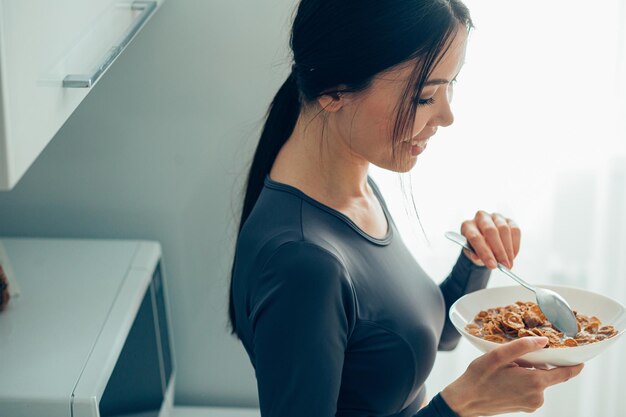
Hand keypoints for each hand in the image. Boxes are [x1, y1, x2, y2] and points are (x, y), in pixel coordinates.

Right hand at [441, 337, 583, 416]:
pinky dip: (523, 381)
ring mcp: (531, 404)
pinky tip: (506, 378)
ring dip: (528, 372)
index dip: (574, 366)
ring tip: (506, 369)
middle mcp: (537, 397)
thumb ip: (523, 346)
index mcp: (534, 382)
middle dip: (537, 364)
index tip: (580, 360)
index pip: (564, 374)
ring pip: (538, 382)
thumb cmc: (479, 377)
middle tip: (516, 359)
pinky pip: (531, 390)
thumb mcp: (498, 356)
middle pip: (547, 375)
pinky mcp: (524, 408)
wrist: (465, 400)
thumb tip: (543, 341)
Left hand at [460, 211, 519, 268]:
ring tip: (509, 263)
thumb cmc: (476, 248)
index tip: (493, 266)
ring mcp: (495, 217)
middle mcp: (480, 217)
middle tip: (505, 265)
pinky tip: (513, 256)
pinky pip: (515, 230)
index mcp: (467, 226)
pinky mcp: (508, 220)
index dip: (484, 252)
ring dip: (508, 249)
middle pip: (491, 231)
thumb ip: (474, 255)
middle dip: (499, 251)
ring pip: (504, 229)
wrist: (484, 243)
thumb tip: (478, 258)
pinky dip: (515, 245)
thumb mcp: (472, 254)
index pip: (475, 237)